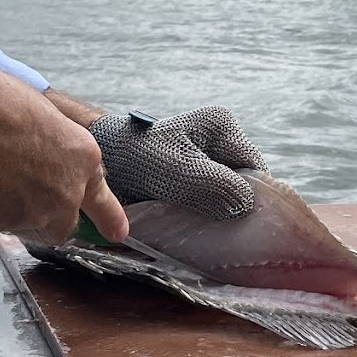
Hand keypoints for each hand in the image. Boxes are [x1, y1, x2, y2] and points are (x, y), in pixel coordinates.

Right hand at [0, 66, 128, 244]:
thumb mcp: (31, 103)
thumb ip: (52, 130)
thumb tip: (50, 138)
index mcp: (82, 153)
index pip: (101, 191)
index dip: (107, 213)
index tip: (117, 230)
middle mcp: (69, 190)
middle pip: (68, 217)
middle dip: (52, 211)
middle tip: (32, 200)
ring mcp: (40, 213)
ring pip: (38, 226)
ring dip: (21, 213)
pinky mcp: (8, 228)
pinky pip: (8, 227)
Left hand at [90, 106, 268, 218]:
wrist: (101, 163)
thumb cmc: (137, 160)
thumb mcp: (180, 171)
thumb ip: (218, 184)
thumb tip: (248, 204)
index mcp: (222, 126)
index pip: (255, 169)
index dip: (254, 198)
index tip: (242, 224)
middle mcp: (219, 139)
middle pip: (244, 182)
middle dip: (236, 206)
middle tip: (222, 230)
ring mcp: (208, 157)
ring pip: (229, 193)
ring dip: (220, 213)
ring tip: (206, 228)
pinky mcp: (195, 175)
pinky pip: (212, 198)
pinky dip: (206, 214)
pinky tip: (195, 224)